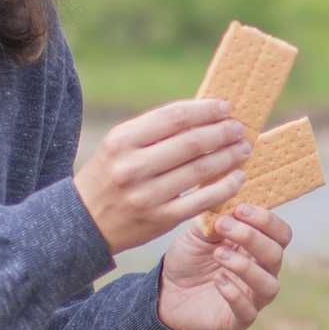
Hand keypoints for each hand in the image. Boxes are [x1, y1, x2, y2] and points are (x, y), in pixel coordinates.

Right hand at [77, 98, 250, 252]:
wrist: (85, 222)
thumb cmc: (110, 175)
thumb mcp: (120, 146)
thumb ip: (155, 130)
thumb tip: (203, 114)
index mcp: (122, 140)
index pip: (174, 117)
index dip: (205, 110)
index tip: (225, 107)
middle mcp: (132, 167)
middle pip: (191, 143)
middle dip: (222, 132)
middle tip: (239, 129)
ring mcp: (147, 195)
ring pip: (200, 170)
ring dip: (228, 157)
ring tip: (243, 149)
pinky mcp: (160, 219)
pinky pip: (202, 200)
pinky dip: (225, 187)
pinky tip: (238, 177)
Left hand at [157, 204, 287, 329]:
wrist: (166, 292)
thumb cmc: (189, 258)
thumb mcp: (198, 231)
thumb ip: (216, 214)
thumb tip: (229, 190)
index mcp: (258, 247)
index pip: (280, 233)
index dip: (266, 220)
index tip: (240, 208)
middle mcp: (262, 272)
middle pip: (276, 255)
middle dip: (252, 237)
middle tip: (224, 226)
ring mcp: (253, 297)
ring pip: (269, 285)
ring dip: (246, 266)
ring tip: (218, 254)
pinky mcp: (238, 320)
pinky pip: (248, 312)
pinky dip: (235, 295)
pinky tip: (218, 280)